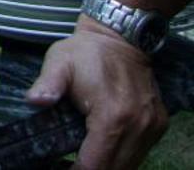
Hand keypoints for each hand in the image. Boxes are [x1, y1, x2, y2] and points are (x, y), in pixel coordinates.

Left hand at [27, 21, 168, 169]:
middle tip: (71, 166)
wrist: (121, 36)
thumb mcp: (59, 62)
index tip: (60, 169)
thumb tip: (34, 101)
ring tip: (85, 162)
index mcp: (112, 116)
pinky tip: (105, 152)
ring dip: (109, 167)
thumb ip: (47, 85)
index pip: (95, 164)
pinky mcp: (159, 124)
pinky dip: (123, 158)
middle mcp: (138, 126)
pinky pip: (140, 153)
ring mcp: (152, 126)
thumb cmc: (86, 51)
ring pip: (130, 165)